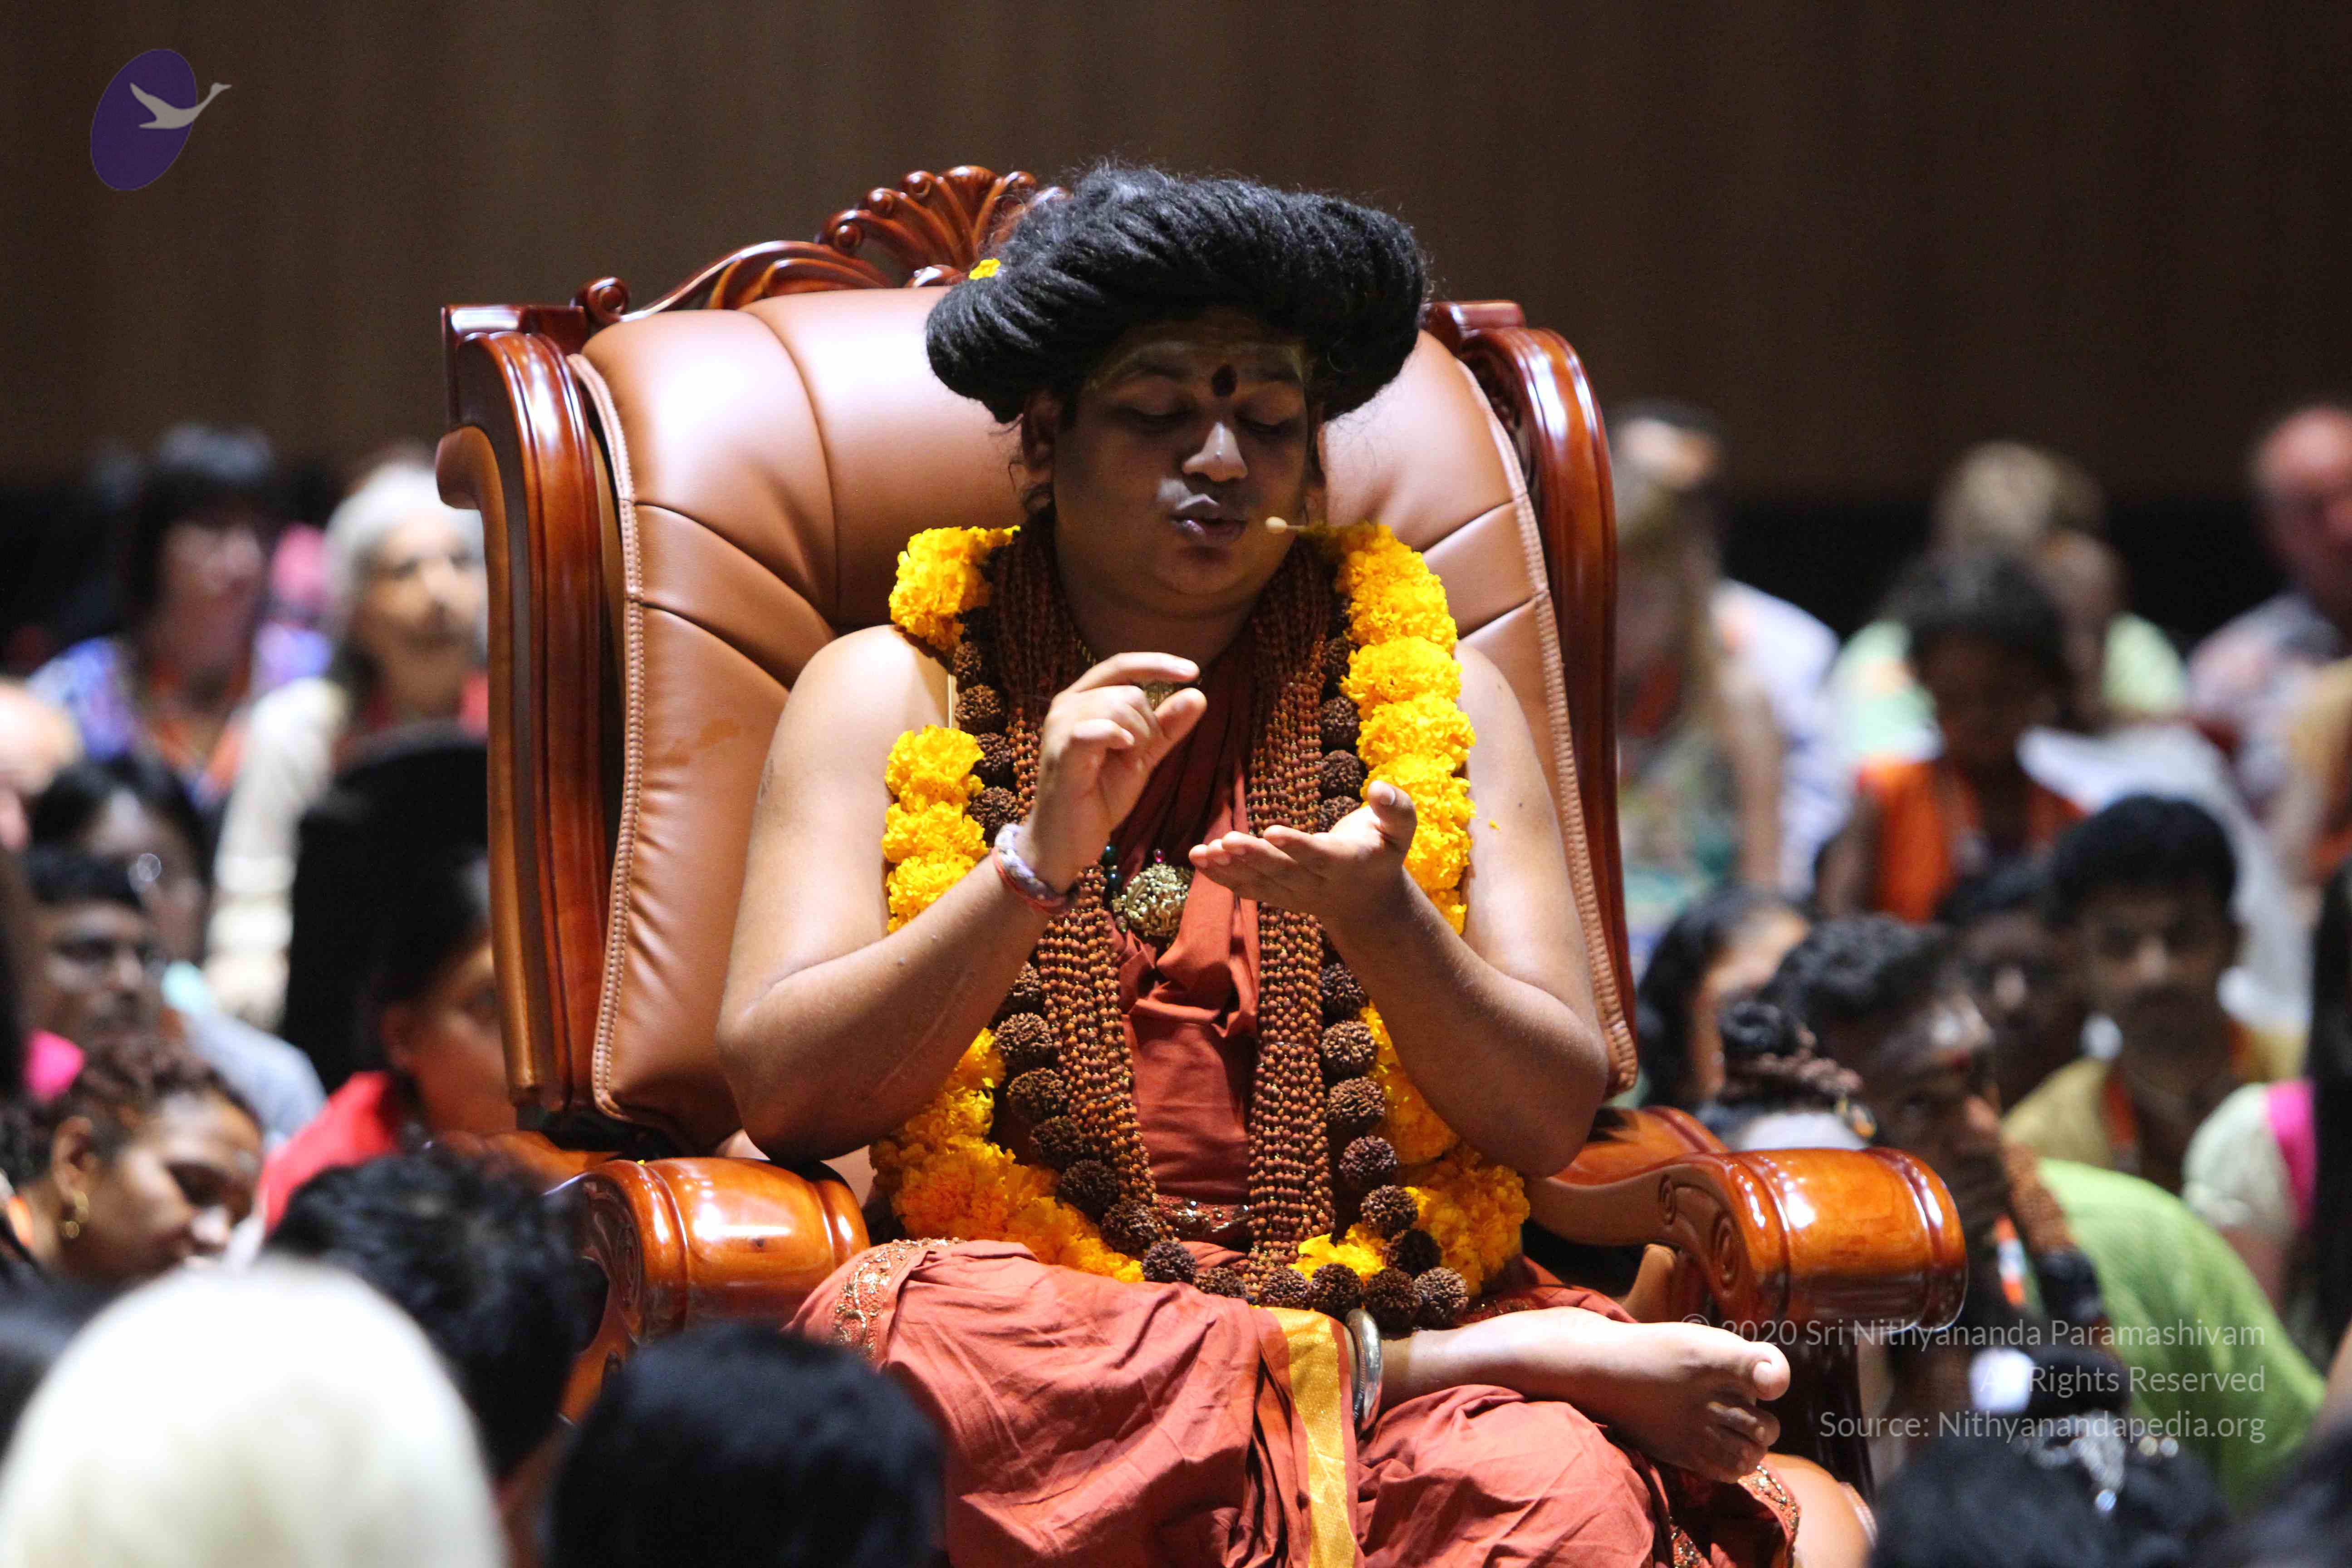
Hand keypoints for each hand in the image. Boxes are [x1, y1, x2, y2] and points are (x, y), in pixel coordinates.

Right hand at [1024, 652, 1207, 888]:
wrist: (1067, 840)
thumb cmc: (1098, 795)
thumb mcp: (1141, 757)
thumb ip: (1166, 727)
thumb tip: (1198, 694)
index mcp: (1083, 699)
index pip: (1122, 665)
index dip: (1158, 663)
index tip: (1193, 671)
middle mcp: (1067, 705)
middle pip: (1129, 691)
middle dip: (1148, 726)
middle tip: (1134, 758)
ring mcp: (1060, 726)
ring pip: (1119, 706)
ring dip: (1136, 738)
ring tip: (1122, 764)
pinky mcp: (1060, 751)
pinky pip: (1098, 727)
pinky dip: (1118, 737)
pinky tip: (1122, 752)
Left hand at [1188, 780, 1417, 936]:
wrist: (1368, 902)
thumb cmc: (1382, 852)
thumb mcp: (1399, 831)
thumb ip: (1396, 809)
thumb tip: (1380, 788)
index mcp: (1346, 864)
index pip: (1318, 856)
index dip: (1296, 846)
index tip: (1272, 831)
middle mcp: (1316, 884)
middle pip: (1282, 871)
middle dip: (1253, 857)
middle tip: (1226, 841)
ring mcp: (1293, 894)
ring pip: (1259, 882)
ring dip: (1229, 868)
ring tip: (1202, 852)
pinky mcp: (1276, 895)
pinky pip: (1247, 888)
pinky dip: (1222, 876)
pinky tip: (1198, 860)